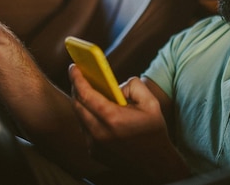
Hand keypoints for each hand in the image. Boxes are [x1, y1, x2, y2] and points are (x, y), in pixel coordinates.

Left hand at [70, 65, 188, 182]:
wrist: (156, 163)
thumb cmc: (154, 131)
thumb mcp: (150, 102)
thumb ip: (133, 85)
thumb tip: (115, 85)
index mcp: (113, 118)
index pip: (86, 94)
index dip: (77, 78)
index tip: (74, 67)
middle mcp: (100, 133)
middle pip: (77, 105)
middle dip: (76, 88)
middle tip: (79, 75)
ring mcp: (95, 145)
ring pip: (79, 118)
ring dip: (81, 103)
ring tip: (86, 90)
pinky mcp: (94, 152)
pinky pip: (85, 129)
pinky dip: (87, 117)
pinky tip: (94, 109)